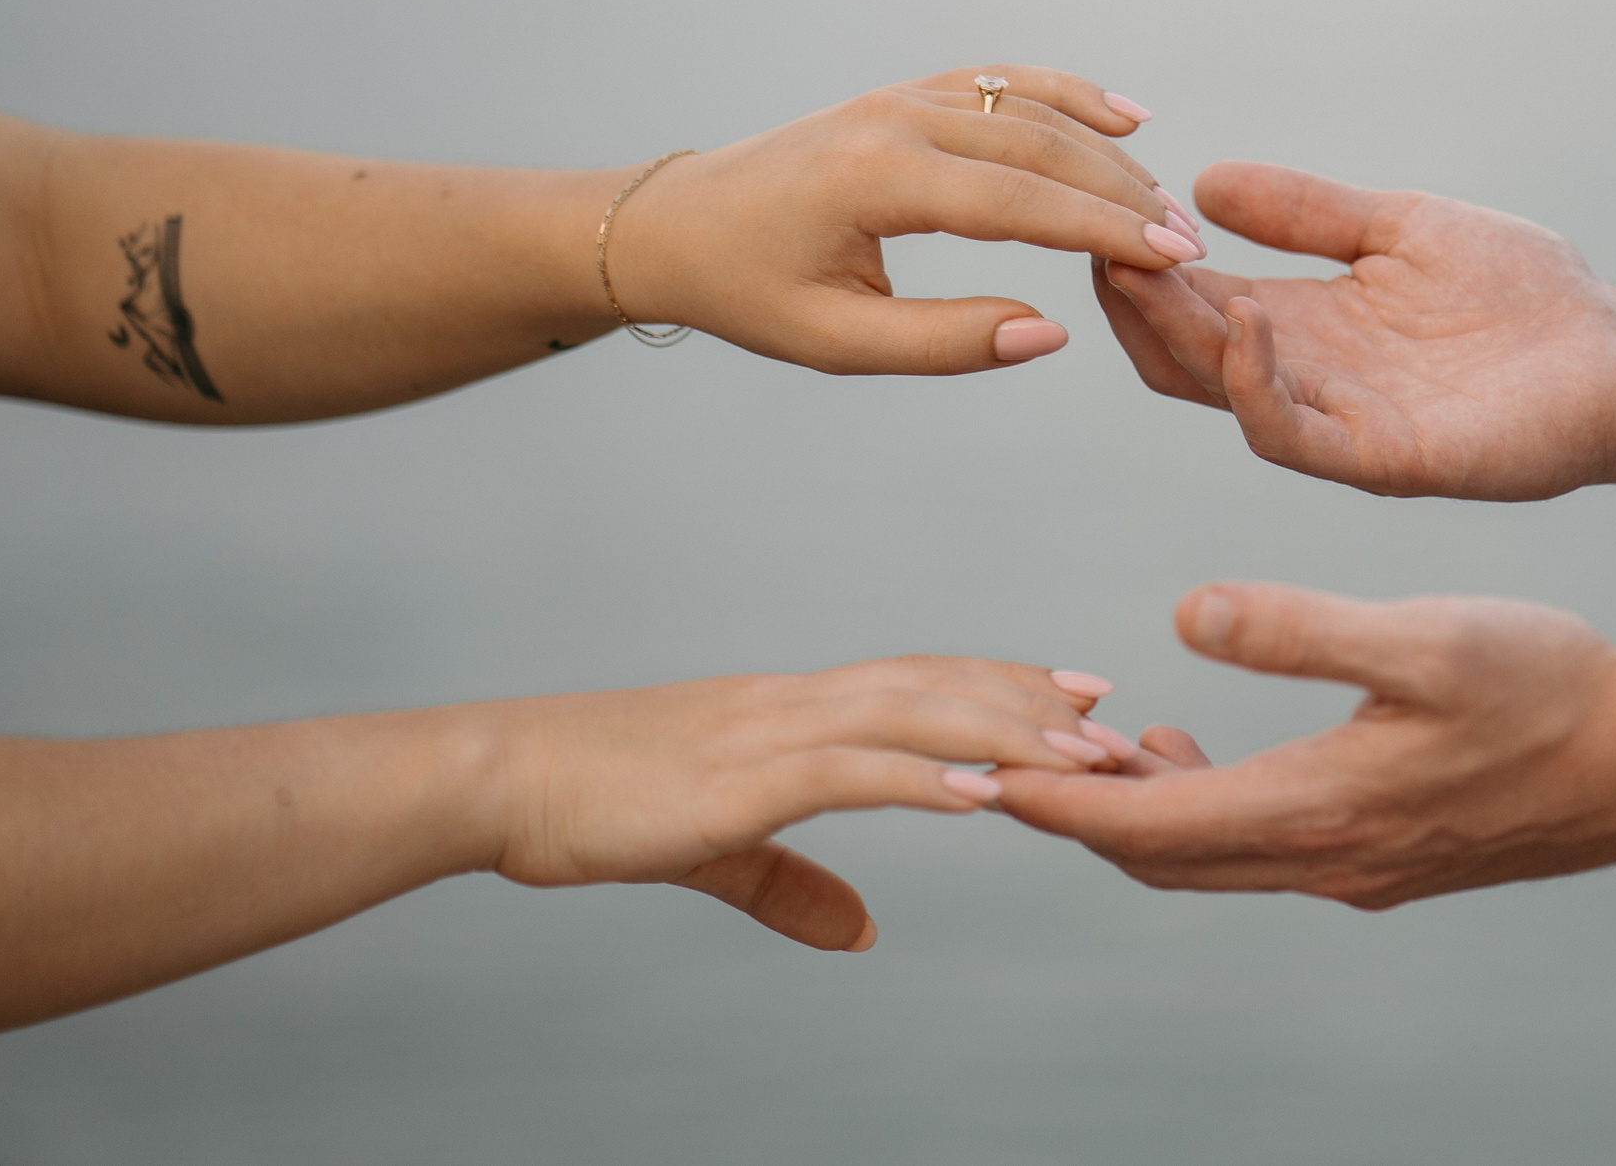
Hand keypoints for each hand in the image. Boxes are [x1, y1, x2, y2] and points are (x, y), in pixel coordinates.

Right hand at [482, 657, 1121, 949]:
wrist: (500, 777)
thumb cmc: (592, 801)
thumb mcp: (712, 846)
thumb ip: (789, 885)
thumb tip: (860, 933)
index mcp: (788, 710)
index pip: (916, 681)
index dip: (999, 684)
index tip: (1074, 691)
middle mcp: (792, 704)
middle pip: (935, 687)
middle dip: (1029, 702)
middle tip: (1115, 720)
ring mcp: (768, 732)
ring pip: (910, 716)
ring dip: (1003, 733)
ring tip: (1081, 755)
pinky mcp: (739, 778)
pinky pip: (850, 771)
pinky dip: (923, 777)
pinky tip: (984, 792)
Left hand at [614, 66, 1201, 373]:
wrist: (676, 223)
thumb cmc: (748, 290)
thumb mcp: (836, 342)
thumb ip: (945, 343)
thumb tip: (1049, 332)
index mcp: (876, 179)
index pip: (1018, 201)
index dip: (1103, 230)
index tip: (1174, 259)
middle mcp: (896, 119)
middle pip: (1039, 145)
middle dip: (1123, 196)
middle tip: (1189, 246)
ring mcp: (902, 96)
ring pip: (1029, 108)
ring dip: (1105, 153)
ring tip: (1167, 202)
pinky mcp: (906, 94)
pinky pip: (1001, 83)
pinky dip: (1067, 94)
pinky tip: (1124, 119)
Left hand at [995, 583, 1615, 908]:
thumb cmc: (1552, 690)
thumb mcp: (1424, 639)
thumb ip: (1298, 629)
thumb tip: (1182, 617)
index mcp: (1318, 809)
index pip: (1144, 829)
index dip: (1051, 804)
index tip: (973, 774)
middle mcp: (1324, 859)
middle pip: (1159, 858)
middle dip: (1074, 813)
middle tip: (1000, 759)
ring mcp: (1356, 868)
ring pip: (1207, 856)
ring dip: (1136, 809)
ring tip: (1085, 742)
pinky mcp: (1383, 858)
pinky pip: (1256, 847)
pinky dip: (1199, 806)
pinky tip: (1189, 744)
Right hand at [1095, 161, 1615, 496]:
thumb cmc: (1524, 294)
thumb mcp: (1398, 227)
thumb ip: (1308, 212)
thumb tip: (1203, 180)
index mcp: (1302, 328)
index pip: (1187, 305)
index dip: (1143, 260)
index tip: (1107, 201)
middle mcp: (1305, 382)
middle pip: (1178, 355)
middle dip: (1134, 297)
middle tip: (1102, 234)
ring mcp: (1339, 428)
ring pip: (1218, 394)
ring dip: (1176, 331)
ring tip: (1151, 267)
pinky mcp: (1384, 461)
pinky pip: (1292, 435)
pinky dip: (1253, 381)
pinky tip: (1245, 316)